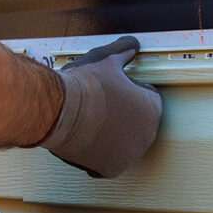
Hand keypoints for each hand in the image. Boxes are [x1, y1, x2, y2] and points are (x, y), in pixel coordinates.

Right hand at [39, 36, 161, 177]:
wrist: (58, 111)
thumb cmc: (84, 85)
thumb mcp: (106, 58)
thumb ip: (124, 49)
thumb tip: (132, 44)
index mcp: (153, 107)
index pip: (144, 96)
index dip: (126, 89)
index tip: (111, 90)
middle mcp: (148, 134)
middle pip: (134, 121)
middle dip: (120, 114)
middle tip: (99, 105)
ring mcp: (131, 154)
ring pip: (122, 141)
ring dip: (110, 133)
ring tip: (90, 121)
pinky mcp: (112, 168)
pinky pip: (108, 160)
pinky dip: (98, 153)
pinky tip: (87, 140)